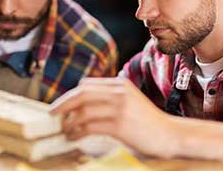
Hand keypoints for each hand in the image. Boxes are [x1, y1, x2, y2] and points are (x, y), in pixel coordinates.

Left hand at [50, 77, 180, 158]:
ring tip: (65, 130)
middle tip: (52, 115)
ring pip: (84, 111)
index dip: (69, 95)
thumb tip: (81, 102)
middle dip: (63, 105)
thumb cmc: (147, 121)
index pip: (87, 85)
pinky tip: (74, 136)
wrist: (171, 134)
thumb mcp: (129, 101)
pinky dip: (78, 131)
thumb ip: (110, 97)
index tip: (59, 105)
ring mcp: (120, 108)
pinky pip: (91, 126)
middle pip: (82, 94)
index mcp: (120, 84)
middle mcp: (119, 92)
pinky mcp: (120, 125)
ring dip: (70, 122)